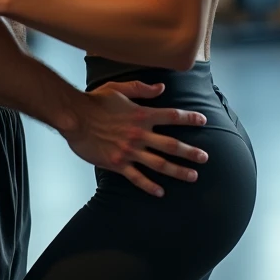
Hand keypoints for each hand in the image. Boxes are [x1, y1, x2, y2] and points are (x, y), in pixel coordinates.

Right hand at [64, 80, 208, 196]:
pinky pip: (137, 177)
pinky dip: (150, 186)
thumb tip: (162, 88)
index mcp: (141, 114)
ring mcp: (129, 151)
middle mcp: (139, 134)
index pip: (171, 116)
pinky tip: (160, 192)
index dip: (189, 118)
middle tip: (205, 158)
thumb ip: (142, 89)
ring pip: (159, 164)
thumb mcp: (119, 88)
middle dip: (190, 152)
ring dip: (178, 171)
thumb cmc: (95, 100)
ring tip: (193, 176)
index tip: (203, 121)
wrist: (74, 117)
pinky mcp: (118, 163)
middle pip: (171, 145)